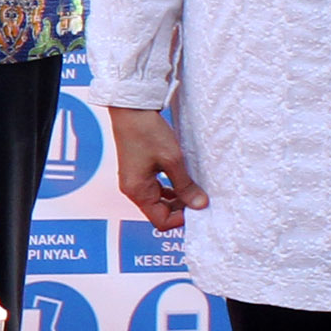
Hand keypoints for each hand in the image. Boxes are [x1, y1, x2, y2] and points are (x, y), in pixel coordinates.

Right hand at [109, 106, 203, 234]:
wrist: (131, 109)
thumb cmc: (147, 132)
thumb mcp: (172, 160)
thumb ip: (185, 185)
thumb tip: (199, 204)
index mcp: (137, 191)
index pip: (161, 221)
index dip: (181, 218)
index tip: (198, 207)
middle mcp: (132, 190)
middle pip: (159, 212)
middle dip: (180, 208)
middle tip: (199, 196)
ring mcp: (133, 181)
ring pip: (158, 201)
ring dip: (176, 197)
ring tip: (192, 186)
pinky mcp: (136, 172)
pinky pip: (154, 188)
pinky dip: (169, 188)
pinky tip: (180, 178)